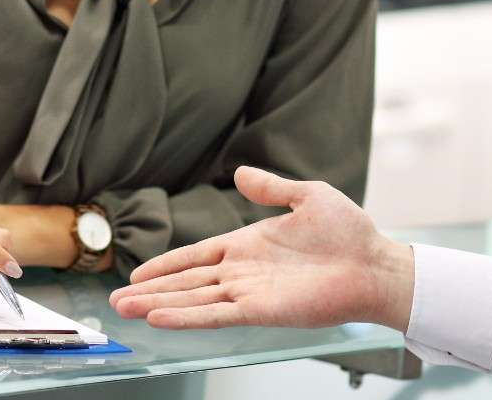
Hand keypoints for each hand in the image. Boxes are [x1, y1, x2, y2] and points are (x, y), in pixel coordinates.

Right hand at [108, 167, 414, 330]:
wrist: (376, 263)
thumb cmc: (349, 232)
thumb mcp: (306, 196)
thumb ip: (270, 187)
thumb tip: (239, 173)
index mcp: (247, 245)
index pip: (196, 256)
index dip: (166, 265)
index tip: (137, 274)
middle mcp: (242, 273)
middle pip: (185, 283)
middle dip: (150, 291)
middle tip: (115, 302)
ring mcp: (249, 293)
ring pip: (193, 300)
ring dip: (159, 304)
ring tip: (125, 311)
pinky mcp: (261, 311)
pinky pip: (216, 314)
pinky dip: (187, 317)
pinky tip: (161, 318)